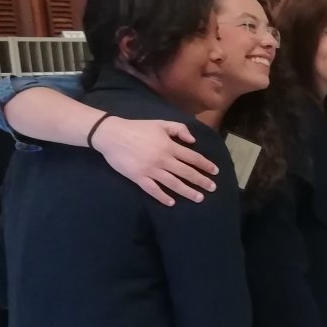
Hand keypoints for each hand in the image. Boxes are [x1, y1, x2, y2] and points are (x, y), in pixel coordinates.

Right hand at [90, 117, 218, 205]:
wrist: (112, 135)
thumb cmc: (137, 128)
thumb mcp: (160, 123)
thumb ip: (179, 129)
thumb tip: (193, 141)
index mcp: (169, 146)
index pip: (192, 157)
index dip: (205, 165)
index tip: (215, 172)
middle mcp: (163, 160)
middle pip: (186, 172)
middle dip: (201, 181)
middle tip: (212, 188)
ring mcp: (151, 170)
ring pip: (173, 183)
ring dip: (187, 192)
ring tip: (199, 198)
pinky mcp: (138, 178)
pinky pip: (153, 190)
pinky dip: (162, 197)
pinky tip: (171, 202)